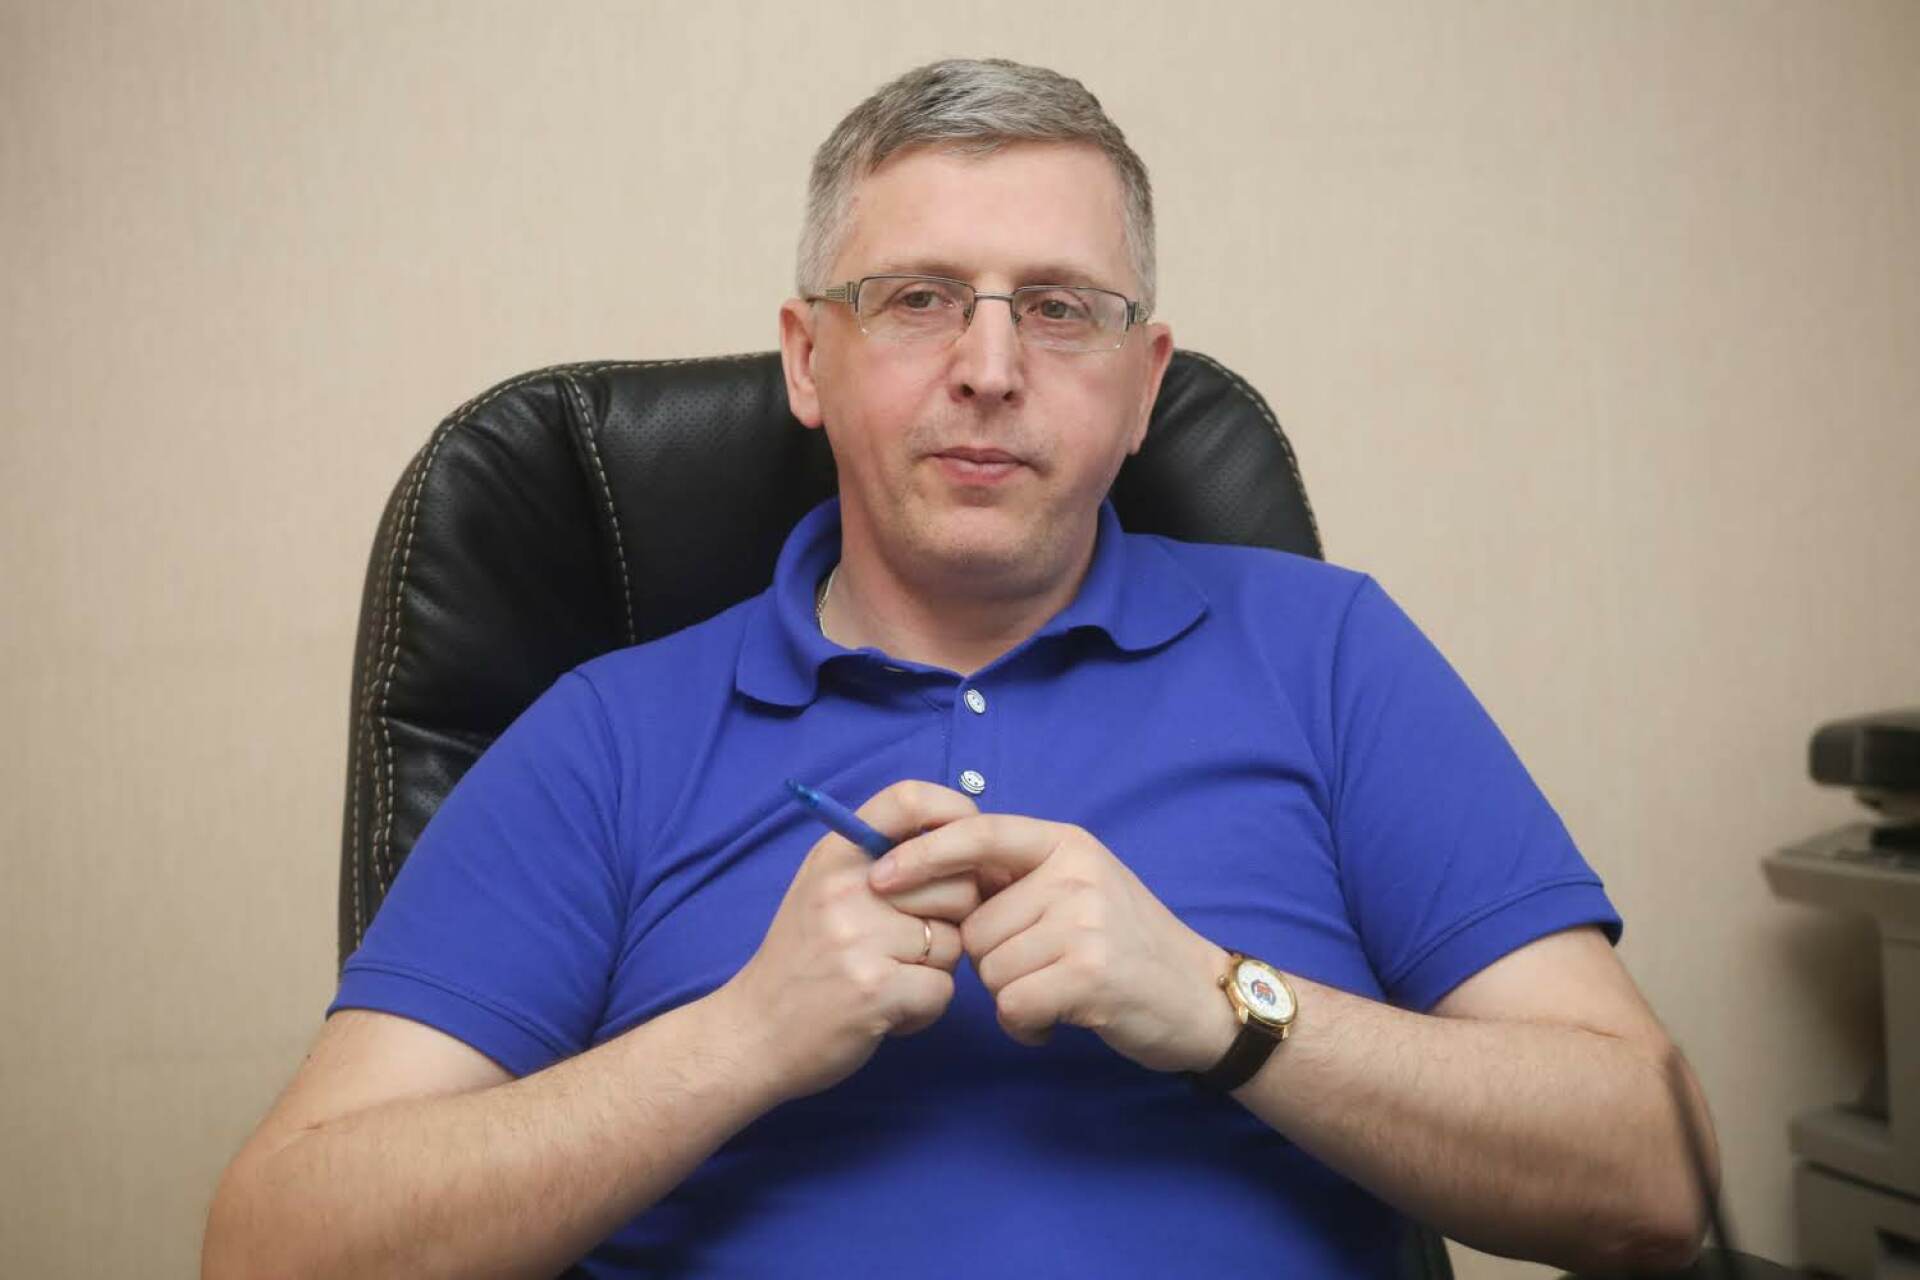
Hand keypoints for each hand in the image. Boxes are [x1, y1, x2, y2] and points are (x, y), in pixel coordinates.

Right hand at [721, 780, 984, 1104]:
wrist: (753, 1034)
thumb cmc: (803, 962)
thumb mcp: (825, 889)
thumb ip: (884, 862)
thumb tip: (967, 849)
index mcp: (837, 855)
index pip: (909, 799)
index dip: (956, 814)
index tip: (966, 852)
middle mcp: (846, 887)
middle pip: (957, 885)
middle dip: (952, 922)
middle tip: (909, 948)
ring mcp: (858, 937)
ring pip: (955, 944)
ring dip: (936, 971)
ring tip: (892, 981)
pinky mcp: (875, 989)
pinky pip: (943, 990)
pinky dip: (925, 1008)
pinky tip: (889, 1011)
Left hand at [868, 814, 1235, 1074]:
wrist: (1199, 997)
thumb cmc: (1126, 947)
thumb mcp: (1078, 889)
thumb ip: (1019, 879)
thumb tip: (932, 873)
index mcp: (1065, 844)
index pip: (978, 834)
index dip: (922, 853)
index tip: (878, 876)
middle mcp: (1075, 873)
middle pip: (975, 924)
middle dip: (992, 961)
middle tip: (1040, 971)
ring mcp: (1084, 922)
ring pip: (989, 968)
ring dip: (1010, 996)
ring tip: (1056, 994)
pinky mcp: (1089, 973)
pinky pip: (1012, 1004)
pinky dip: (1026, 1025)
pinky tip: (1059, 1020)